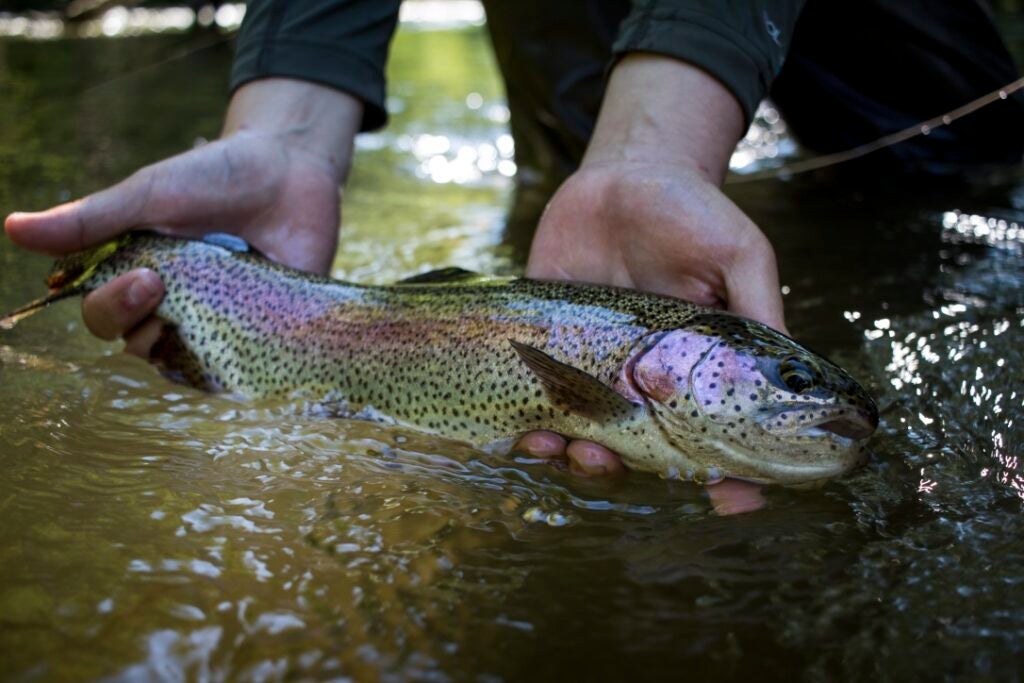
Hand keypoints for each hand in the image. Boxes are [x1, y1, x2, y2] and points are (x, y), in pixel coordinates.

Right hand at [5, 78, 361, 352]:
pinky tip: (238, 355)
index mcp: (137, 272)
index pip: (103, 314)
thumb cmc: (215, 176)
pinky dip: (231, 369)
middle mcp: (174, 303)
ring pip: (183, 362)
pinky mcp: (262, 329)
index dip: (112, 308)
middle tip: (165, 289)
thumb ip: (91, 220)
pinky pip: (237, 368)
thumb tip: (13, 228)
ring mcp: (218, 319)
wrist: (290, 168)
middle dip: (140, 325)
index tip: (143, 279)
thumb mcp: (151, 193)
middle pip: (137, 344)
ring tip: (204, 316)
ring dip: (183, 349)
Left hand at [515, 55, 780, 511]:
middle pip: (638, 447)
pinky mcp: (548, 344)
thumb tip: (789, 371)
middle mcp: (645, 379)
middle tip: (607, 462)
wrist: (627, 174)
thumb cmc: (694, 215)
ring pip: (583, 432)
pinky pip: (537, 395)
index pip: (714, 434)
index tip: (729, 498)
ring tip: (557, 449)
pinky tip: (524, 432)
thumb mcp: (741, 255)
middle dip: (624, 468)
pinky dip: (528, 423)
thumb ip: (758, 310)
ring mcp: (593, 365)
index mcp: (695, 370)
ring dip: (569, 455)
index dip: (727, 473)